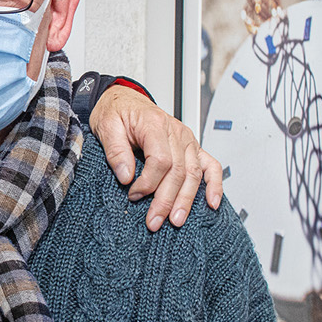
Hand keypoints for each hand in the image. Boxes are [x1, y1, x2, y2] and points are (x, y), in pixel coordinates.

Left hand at [89, 83, 223, 230]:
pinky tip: (212, 203)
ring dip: (186, 200)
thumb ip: (116, 151)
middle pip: (178, 171)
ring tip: (176, 221)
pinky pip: (210, 165)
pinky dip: (214, 184)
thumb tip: (126, 176)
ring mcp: (187, 140)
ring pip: (193, 174)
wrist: (122, 100)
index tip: (133, 195)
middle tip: (154, 221)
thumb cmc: (116, 113)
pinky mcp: (192, 147)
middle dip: (166, 200)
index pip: (160, 160)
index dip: (148, 182)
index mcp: (155, 124)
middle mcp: (176, 132)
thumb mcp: (106, 127)